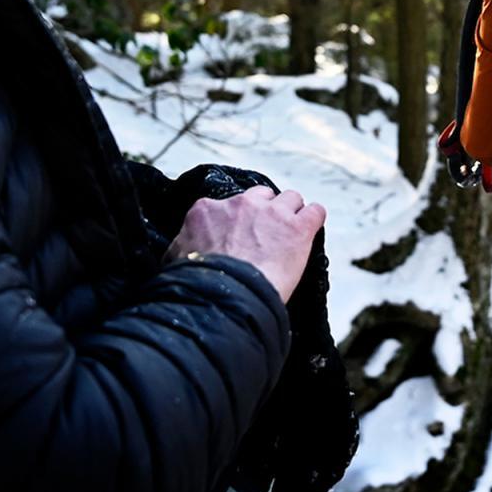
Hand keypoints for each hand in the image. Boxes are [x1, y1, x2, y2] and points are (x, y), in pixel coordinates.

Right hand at [166, 186, 324, 303]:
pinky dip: (314, 219)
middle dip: (265, 212)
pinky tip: (311, 230)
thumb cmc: (199, 283)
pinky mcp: (298, 228)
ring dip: (291, 213)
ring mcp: (272, 213)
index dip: (237, 220)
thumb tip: (179, 254)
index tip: (239, 236)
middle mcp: (241, 204)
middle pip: (261, 196)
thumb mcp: (175, 259)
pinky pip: (315, 211)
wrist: (225, 295)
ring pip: (290, 198)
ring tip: (290, 234)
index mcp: (208, 210)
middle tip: (267, 235)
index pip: (227, 205)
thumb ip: (181, 247)